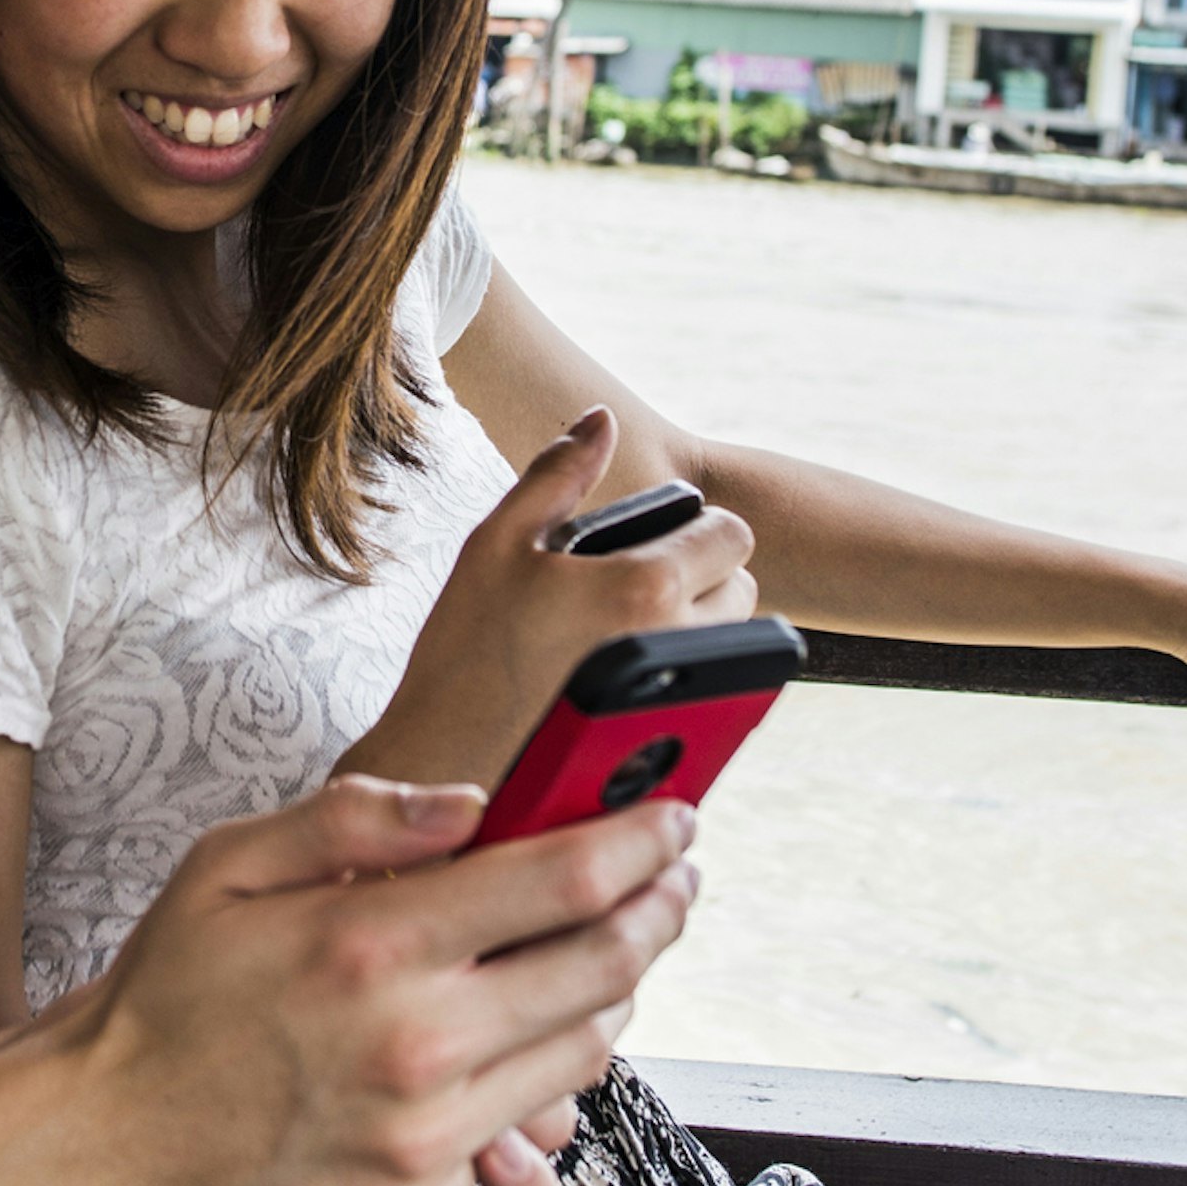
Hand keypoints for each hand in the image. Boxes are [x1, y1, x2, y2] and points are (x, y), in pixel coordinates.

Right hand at [36, 774, 696, 1185]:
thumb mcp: (227, 867)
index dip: (640, 839)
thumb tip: (474, 800)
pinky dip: (533, 1087)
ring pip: (582, 1056)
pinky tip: (513, 1050)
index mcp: (370, 944)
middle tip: (672, 881)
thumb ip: (355, 817)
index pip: (563, 879)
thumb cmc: (163, 1004)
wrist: (96, 1157)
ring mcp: (424, 1145)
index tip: (672, 819)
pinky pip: (521, 1141)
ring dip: (612, 996)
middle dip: (659, 911)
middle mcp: (414, 1047)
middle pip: (606, 968)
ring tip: (602, 953)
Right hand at [356, 408, 756, 790]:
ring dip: (702, 631)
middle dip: (705, 578)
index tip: (659, 542)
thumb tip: (599, 420)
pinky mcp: (684, 749)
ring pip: (737, 647)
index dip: (698, 529)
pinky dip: (693, 687)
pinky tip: (633, 686)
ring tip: (633, 634)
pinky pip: (722, 702)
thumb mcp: (494, 544)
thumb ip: (556, 473)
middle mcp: (681, 646)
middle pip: (744, 590)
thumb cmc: (461, 654)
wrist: (442, 765)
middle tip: (640, 586)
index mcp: (645, 587)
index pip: (731, 535)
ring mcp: (689, 706)